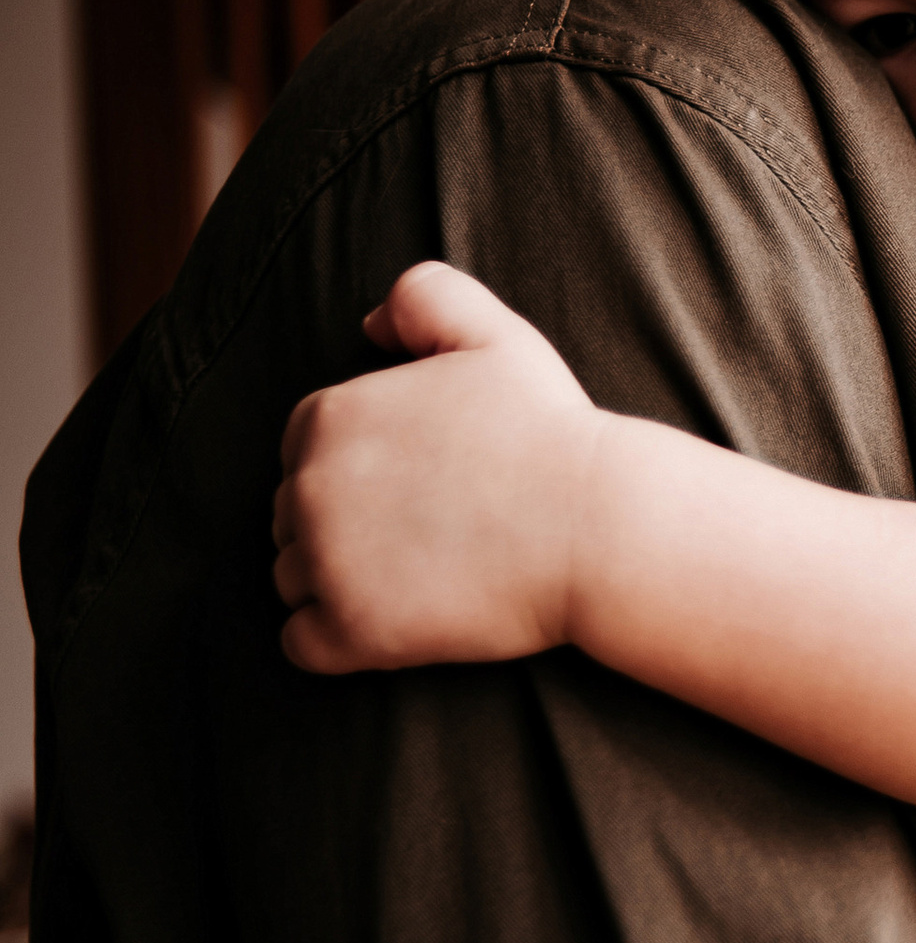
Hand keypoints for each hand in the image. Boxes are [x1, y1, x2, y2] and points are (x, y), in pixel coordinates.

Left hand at [273, 260, 603, 672]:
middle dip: (339, 527)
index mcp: (330, 416)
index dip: (356, 471)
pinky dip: (332, 640)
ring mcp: (326, 562)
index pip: (303, 451)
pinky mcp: (351, 629)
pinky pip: (301, 644)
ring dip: (335, 583)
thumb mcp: (493, 332)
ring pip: (292, 578)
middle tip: (420, 536)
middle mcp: (311, 487)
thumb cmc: (551, 432)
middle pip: (292, 516)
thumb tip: (368, 323)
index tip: (411, 489)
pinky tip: (387, 626)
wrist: (597, 526)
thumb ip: (424, 297)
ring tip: (411, 580)